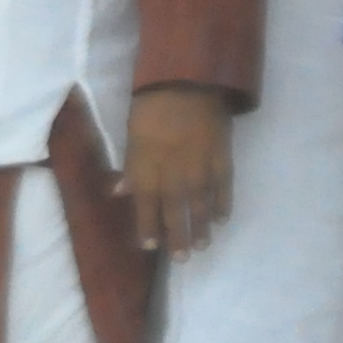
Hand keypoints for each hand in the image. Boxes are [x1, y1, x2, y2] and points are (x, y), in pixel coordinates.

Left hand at [122, 84, 235, 254]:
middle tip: (181, 259)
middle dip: (177, 238)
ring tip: (202, 246)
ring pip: (201, 208)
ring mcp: (201, 171)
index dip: (148, 228)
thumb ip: (130, 167)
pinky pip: (223, 190)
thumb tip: (119, 192)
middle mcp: (174, 176)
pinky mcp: (222, 161)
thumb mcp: (132, 135)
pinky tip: (221, 219)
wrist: (188, 82)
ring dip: (201, 229)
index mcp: (148, 169)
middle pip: (175, 213)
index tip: (150, 246)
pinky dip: (222, 206)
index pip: (146, 207)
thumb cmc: (152, 106)